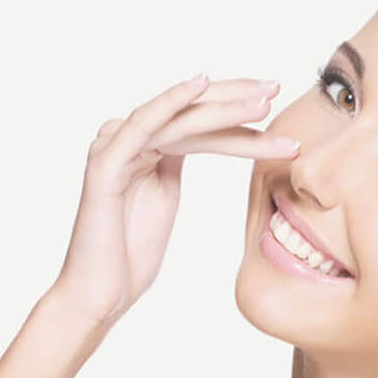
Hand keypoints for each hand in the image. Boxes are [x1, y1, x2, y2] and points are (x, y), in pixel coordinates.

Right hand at [49, 73, 299, 330]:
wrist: (101, 293)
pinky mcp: (107, 164)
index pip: (197, 119)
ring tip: (263, 103)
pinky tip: (200, 84)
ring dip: (223, 108)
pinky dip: (171, 103)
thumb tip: (207, 139)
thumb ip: (175, 163)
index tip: (274, 100)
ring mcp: (116, 147)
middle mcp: (130, 139)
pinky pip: (144, 125)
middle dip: (235, 98)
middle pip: (190, 112)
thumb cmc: (131, 252)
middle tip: (276, 87)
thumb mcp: (164, 196)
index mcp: (146, 147)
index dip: (234, 108)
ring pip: (179, 119)